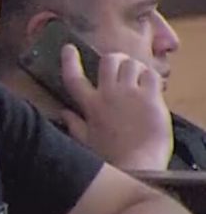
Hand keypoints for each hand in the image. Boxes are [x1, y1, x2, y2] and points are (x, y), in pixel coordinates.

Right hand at [59, 46, 170, 170]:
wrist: (138, 164)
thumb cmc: (111, 157)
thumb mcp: (87, 141)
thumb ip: (74, 124)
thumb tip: (62, 112)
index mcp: (91, 105)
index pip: (74, 77)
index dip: (69, 60)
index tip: (69, 48)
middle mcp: (109, 94)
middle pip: (109, 61)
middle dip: (114, 59)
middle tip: (119, 65)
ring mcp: (131, 94)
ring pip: (132, 64)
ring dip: (134, 68)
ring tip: (137, 76)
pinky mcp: (151, 98)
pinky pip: (151, 75)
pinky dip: (151, 77)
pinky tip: (151, 86)